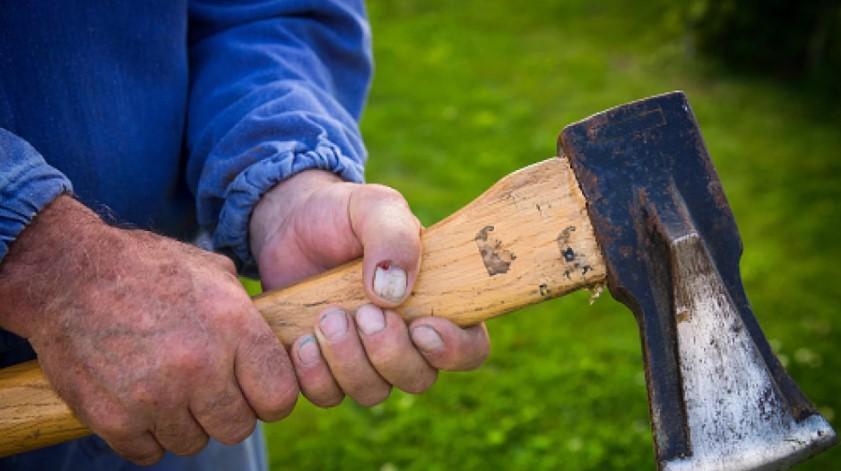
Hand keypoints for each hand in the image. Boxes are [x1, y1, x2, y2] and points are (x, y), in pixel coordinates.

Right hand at [0, 196, 297, 463]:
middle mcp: (200, 366)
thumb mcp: (211, 272)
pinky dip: (145, 433)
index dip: (269, 397)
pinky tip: (138, 399)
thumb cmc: (145, 268)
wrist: (66, 274)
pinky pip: (149, 452)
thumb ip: (247, 313)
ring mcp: (156, 397)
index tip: (255, 390)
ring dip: (184, 422)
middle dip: (227, 412)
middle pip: (238, 428)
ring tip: (166, 387)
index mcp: (233, 327)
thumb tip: (274, 343)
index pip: (280, 397)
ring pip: (193, 443)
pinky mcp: (114, 419)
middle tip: (206, 390)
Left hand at [250, 171, 489, 406]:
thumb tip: (394, 291)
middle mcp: (406, 338)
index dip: (453, 350)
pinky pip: (327, 395)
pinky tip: (302, 341)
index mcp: (436, 302)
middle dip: (389, 353)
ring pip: (372, 392)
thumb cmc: (344, 214)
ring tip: (326, 318)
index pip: (469, 347)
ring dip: (349, 362)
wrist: (289, 221)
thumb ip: (393, 235)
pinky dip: (314, 375)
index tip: (422, 326)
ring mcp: (364, 357)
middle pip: (419, 379)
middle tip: (362, 312)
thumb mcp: (375, 207)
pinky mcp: (324, 367)